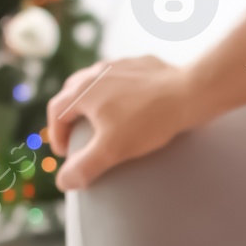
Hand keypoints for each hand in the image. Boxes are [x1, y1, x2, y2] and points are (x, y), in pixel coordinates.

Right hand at [48, 55, 202, 190]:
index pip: (56, 111)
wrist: (189, 93)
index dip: (56, 135)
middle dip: (70, 116)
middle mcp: (97, 72)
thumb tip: (62, 182)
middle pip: (72, 93)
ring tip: (101, 121)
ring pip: (96, 82)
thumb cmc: (148, 121)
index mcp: (83, 91)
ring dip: (92, 102)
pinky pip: (122, 78)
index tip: (66, 153)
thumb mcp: (111, 150)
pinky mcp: (141, 64)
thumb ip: (84, 167)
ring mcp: (120, 65)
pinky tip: (130, 106)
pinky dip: (117, 92)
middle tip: (78, 137)